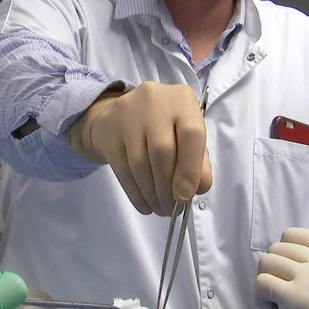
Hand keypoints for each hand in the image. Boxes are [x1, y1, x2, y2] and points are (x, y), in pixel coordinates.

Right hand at [68, 81, 211, 214]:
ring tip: (160, 208)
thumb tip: (197, 189)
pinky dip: (135, 193)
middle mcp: (154, 101)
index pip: (191, 134)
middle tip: (171, 208)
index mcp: (182, 100)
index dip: (190, 170)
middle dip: (167, 188)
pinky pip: (123, 169)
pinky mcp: (108, 131)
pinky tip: (145, 205)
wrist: (120, 114)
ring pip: (141, 164)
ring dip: (152, 193)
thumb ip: (199, 161)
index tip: (185, 197)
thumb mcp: (187, 136)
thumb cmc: (164, 127)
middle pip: (162, 152)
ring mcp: (127, 114)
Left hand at [254, 224, 308, 308]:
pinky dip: (261, 299)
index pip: (293, 233)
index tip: (301, 280)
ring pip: (266, 262)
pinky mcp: (297, 297)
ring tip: (285, 303)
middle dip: (274, 271)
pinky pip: (261, 282)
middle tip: (292, 295)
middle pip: (276, 247)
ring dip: (267, 285)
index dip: (286, 257)